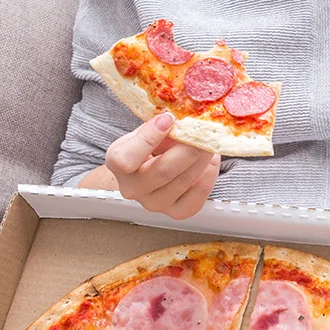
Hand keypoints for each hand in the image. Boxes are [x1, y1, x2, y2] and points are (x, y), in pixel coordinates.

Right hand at [94, 112, 219, 219]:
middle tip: (205, 132)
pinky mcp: (176, 212)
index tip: (169, 119)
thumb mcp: (143, 131)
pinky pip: (196, 199)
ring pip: (183, 182)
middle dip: (188, 148)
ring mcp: (154, 204)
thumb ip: (158, 125)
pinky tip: (211, 161)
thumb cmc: (145, 147)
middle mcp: (133, 189)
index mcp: (118, 163)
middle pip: (162, 171)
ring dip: (202, 160)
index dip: (149, 138)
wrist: (144, 174)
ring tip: (211, 143)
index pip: (126, 159)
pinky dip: (208, 177)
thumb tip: (183, 116)